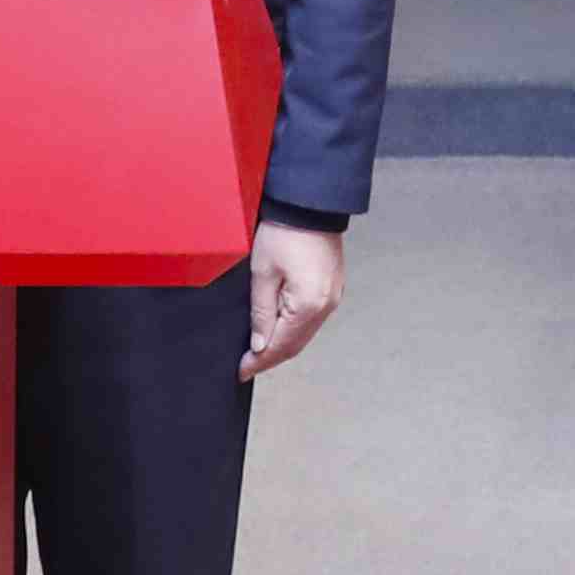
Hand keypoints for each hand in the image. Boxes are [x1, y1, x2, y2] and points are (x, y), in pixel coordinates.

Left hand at [241, 217, 345, 378]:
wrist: (309, 204)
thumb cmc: (284, 231)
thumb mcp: (262, 273)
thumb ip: (261, 313)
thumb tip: (260, 344)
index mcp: (309, 305)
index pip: (281, 345)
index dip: (259, 362)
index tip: (241, 371)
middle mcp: (326, 306)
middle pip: (295, 344)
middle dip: (270, 357)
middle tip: (246, 366)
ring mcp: (332, 297)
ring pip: (304, 333)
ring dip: (282, 343)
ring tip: (257, 350)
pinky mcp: (332, 287)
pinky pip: (311, 318)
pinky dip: (294, 328)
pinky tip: (278, 328)